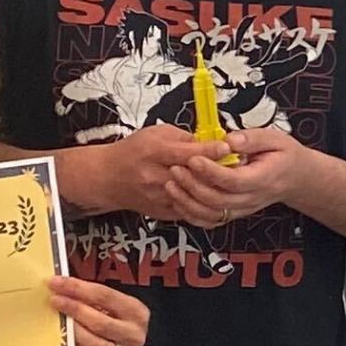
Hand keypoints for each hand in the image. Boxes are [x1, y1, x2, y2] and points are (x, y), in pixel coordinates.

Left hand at [51, 273, 147, 345]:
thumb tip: (60, 287)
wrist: (126, 342)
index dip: (78, 288)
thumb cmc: (113, 318)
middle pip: (101, 323)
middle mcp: (134, 335)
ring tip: (59, 322)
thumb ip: (90, 297)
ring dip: (74, 333)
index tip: (57, 283)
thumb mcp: (110, 304)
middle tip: (55, 301)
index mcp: (137, 312)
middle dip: (74, 310)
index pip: (105, 296)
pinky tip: (66, 344)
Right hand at [61, 122, 231, 217]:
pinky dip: (206, 203)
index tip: (228, 146)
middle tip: (237, 163)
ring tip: (229, 179)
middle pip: (194, 178)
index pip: (187, 153)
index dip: (210, 150)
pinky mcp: (164, 212)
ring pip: (195, 197)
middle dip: (218, 171)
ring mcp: (160, 198)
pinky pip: (191, 210)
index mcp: (154, 152)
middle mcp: (156, 177)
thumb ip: (184, 137)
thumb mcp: (156, 133)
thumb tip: (210, 140)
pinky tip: (217, 194)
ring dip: (215, 189)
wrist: (107, 178)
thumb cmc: (132, 151)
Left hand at [159, 119, 319, 225]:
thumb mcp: (275, 138)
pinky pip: (210, 220)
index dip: (211, 172)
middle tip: (176, 168)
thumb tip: (229, 140)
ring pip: (211, 214)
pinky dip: (191, 214)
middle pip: (218, 200)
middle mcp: (252, 198)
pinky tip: (178, 199)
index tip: (194, 158)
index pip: (234, 180)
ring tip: (171, 183)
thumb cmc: (284, 156)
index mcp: (263, 179)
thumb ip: (251, 139)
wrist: (296, 178)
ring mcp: (242, 209)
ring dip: (188, 201)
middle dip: (193, 185)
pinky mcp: (234, 212)